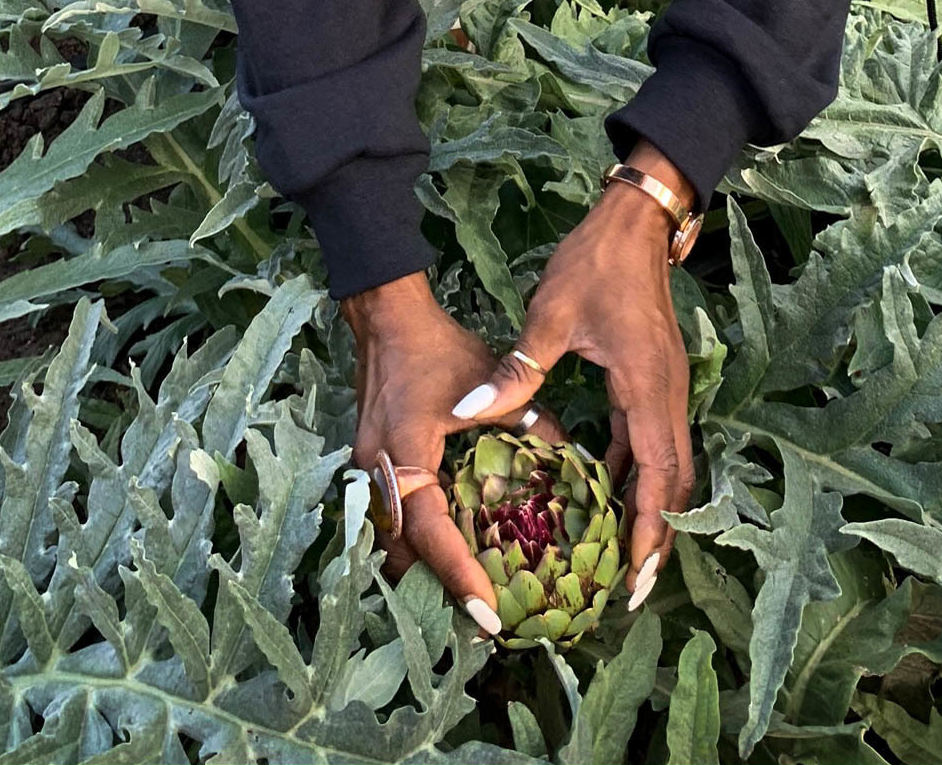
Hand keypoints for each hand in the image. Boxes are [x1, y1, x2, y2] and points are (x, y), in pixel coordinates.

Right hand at [343, 272, 565, 636]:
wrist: (386, 319)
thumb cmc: (439, 349)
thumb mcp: (490, 387)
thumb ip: (532, 424)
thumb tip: (576, 461)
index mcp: (407, 456)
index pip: (433, 533)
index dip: (461, 576)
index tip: (490, 614)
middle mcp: (376, 474)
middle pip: (402, 554)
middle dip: (439, 590)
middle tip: (485, 623)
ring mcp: (364, 474)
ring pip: (390, 544)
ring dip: (424, 572)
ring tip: (470, 600)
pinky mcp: (367, 469)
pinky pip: (389, 522)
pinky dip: (416, 545)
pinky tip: (447, 557)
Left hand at [446, 141, 695, 611]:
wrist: (635, 225)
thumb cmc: (595, 266)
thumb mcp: (551, 316)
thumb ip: (518, 368)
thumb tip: (472, 408)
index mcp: (645, 388)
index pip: (656, 477)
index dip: (648, 532)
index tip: (634, 579)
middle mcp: (666, 397)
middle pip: (673, 484)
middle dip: (655, 537)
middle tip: (629, 589)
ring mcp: (665, 389)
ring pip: (666, 466)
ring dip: (648, 510)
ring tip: (619, 558)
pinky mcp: (655, 381)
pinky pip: (651, 441)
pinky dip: (634, 474)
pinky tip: (602, 491)